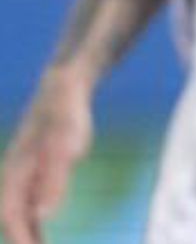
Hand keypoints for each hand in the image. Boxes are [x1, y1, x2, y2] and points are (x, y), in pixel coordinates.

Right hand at [1, 66, 93, 243]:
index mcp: (16, 173)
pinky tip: (43, 233)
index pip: (12, 217)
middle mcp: (15, 176)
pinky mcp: (36, 170)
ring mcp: (24, 174)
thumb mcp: (65, 145)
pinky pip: (30, 203)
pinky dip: (34, 222)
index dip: (21, 239)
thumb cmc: (65, 114)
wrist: (64, 87)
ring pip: (19, 214)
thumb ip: (54, 179)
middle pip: (12, 219)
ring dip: (27, 235)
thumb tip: (44, 214)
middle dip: (23, 241)